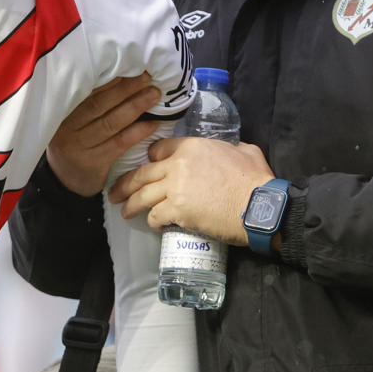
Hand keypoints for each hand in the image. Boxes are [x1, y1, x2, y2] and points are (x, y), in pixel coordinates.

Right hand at [47, 75, 162, 196]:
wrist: (65, 182)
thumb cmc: (74, 143)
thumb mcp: (71, 122)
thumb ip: (87, 104)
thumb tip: (120, 76)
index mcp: (62, 113)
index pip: (88, 92)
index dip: (110, 79)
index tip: (131, 65)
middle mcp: (69, 129)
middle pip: (100, 104)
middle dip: (126, 88)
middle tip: (148, 76)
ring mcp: (82, 147)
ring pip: (112, 122)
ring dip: (136, 106)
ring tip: (155, 94)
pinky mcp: (95, 162)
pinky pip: (120, 143)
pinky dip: (138, 132)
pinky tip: (154, 123)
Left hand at [109, 136, 276, 246]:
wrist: (258, 205)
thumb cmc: (255, 179)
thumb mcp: (244, 151)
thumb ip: (230, 148)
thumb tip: (231, 151)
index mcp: (192, 146)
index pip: (159, 149)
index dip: (151, 159)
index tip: (147, 167)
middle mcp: (178, 165)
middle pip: (143, 173)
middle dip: (126, 183)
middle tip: (115, 192)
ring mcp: (175, 188)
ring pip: (143, 195)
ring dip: (130, 204)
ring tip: (124, 211)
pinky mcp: (177, 211)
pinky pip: (155, 215)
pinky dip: (152, 221)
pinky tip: (153, 225)